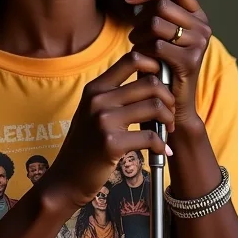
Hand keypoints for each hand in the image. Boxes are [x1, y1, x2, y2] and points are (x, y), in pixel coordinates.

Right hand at [45, 51, 174, 209]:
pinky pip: (150, 137)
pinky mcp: (111, 143)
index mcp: (95, 88)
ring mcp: (103, 120)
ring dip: (168, 119)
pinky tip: (162, 150)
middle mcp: (98, 99)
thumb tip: (152, 80)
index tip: (163, 82)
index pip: (131, 59)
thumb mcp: (93, 112)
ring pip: (155, 106)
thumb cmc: (86, 145)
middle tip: (170, 113)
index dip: (155, 64)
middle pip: (150, 82)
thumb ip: (114, 95)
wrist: (67, 179)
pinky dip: (161, 145)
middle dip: (169, 97)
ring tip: (167, 130)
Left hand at [123, 0, 210, 126]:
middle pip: (162, 5)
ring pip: (157, 24)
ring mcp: (199, 43)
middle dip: (140, 19)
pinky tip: (144, 60)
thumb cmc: (160, 64)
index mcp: (197, 16)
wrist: (173, 101)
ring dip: (139, 36)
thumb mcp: (152, 32)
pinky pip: (156, 45)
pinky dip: (144, 51)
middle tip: (135, 35)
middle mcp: (203, 27)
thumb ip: (143, 9)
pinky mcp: (190, 60)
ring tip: (139, 47)